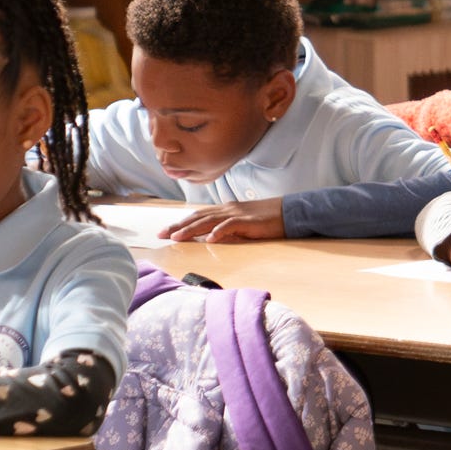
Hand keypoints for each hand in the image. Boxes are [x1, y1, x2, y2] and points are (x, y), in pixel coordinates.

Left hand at [166, 198, 285, 242]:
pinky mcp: (248, 221)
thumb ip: (227, 227)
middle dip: (178, 226)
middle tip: (161, 235)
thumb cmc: (267, 219)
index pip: (197, 216)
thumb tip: (211, 236)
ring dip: (192, 229)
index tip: (164, 231)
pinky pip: (231, 226)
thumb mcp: (242, 223)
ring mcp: (237, 214)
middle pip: (198, 217)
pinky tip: (209, 239)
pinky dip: (219, 232)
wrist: (289, 211)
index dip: (180, 223)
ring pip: (209, 221)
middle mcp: (227, 210)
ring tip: (177, 238)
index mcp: (224, 210)